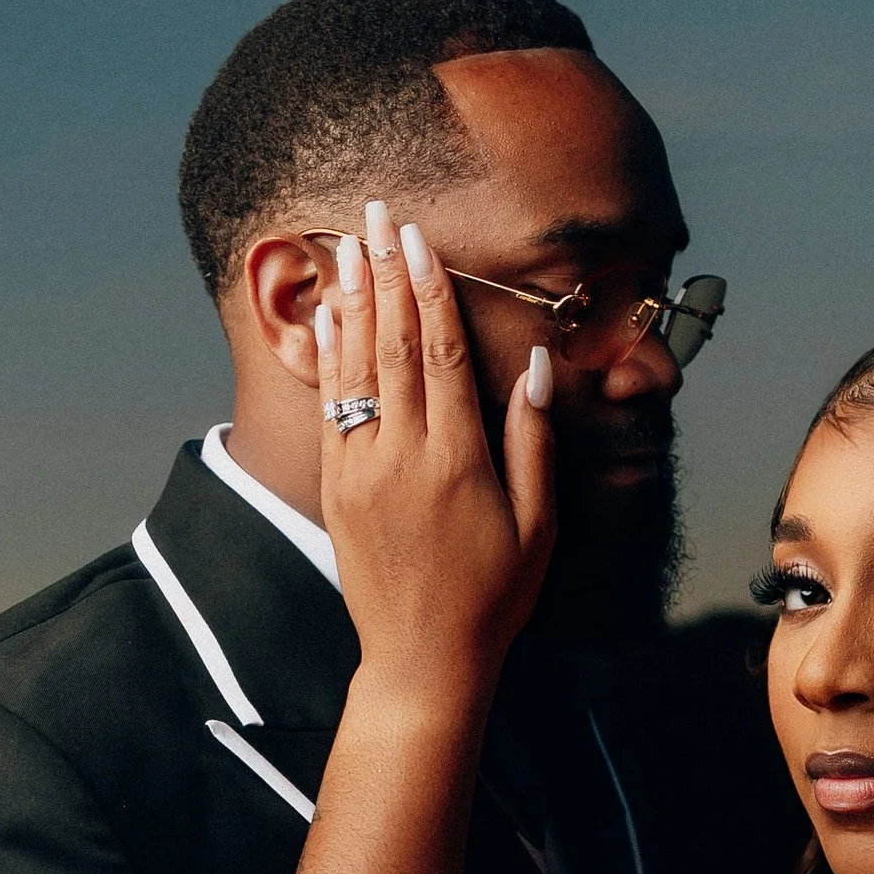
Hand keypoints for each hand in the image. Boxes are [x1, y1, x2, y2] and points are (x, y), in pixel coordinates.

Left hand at [316, 200, 553, 693]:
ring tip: (352, 243)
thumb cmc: (495, 595)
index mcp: (457, 461)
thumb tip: (542, 366)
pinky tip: (332, 313)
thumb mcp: (537, 523)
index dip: (433, 290)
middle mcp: (402, 457)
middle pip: (394, 345)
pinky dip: (331, 355)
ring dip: (355, 298)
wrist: (422, 659)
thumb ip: (534, 440)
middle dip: (388, 272)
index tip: (423, 240)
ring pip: (356, 367)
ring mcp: (361, 471)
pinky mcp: (337, 488)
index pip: (443, 354)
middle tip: (380, 214)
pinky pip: (331, 407)